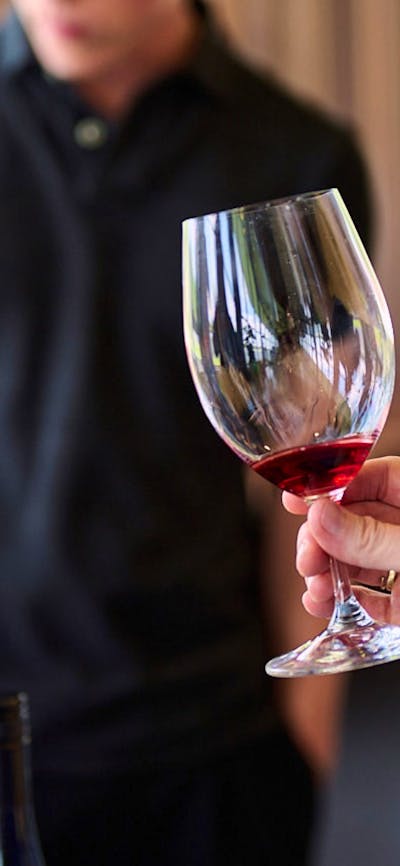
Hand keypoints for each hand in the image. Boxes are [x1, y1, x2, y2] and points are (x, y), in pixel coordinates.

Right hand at [282, 456, 399, 623]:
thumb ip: (370, 536)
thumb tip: (318, 516)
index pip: (366, 479)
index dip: (327, 489)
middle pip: (351, 521)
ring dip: (324, 572)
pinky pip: (366, 597)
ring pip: (351, 559)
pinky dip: (340, 601)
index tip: (293, 501)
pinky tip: (321, 604)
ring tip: (316, 588)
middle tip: (307, 559)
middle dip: (320, 540)